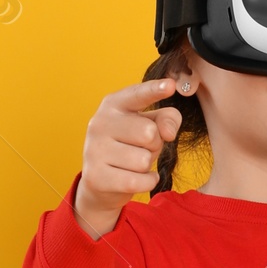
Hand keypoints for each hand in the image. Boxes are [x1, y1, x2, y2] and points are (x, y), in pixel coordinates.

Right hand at [75, 79, 183, 235]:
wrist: (101, 181)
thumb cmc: (131, 146)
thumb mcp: (151, 126)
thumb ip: (167, 119)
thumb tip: (167, 133)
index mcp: (114, 104)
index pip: (138, 95)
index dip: (154, 90)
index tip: (171, 85)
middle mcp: (100, 123)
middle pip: (149, 133)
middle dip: (154, 145)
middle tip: (141, 148)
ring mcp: (95, 149)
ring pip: (143, 160)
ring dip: (147, 165)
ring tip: (133, 163)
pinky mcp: (96, 176)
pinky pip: (139, 181)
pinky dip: (147, 182)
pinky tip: (137, 178)